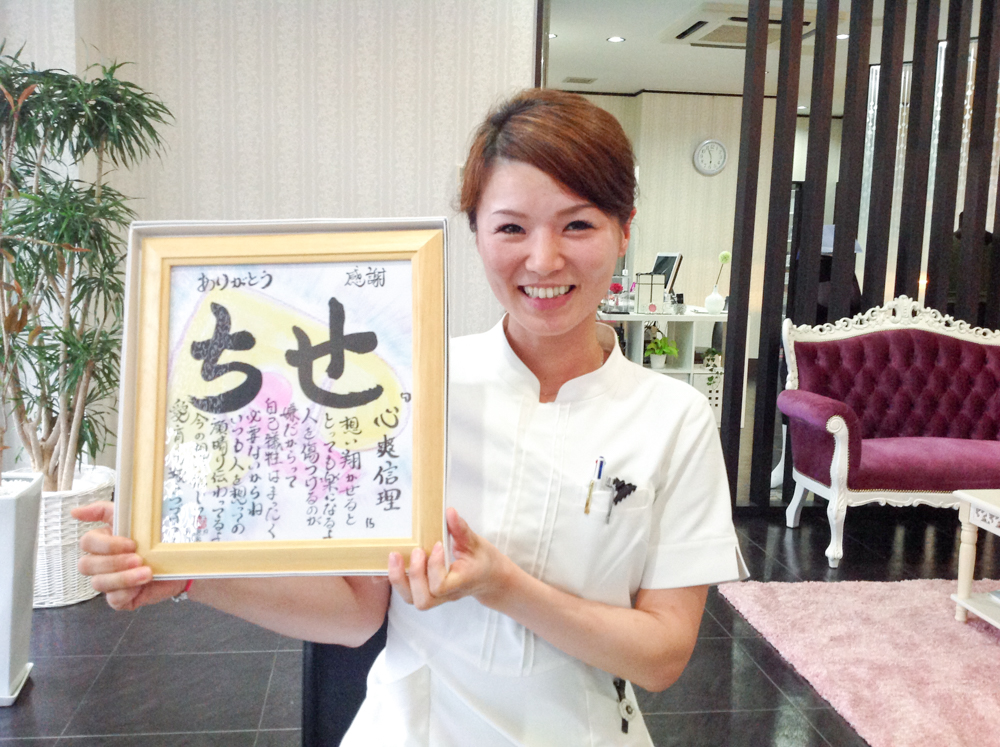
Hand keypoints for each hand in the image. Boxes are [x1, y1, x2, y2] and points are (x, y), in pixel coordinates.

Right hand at [72, 501, 186, 610]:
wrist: (181, 560)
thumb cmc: (157, 537)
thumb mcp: (135, 517)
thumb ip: (104, 510)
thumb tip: (75, 512)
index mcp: (102, 541)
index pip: (87, 542)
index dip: (107, 545)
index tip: (131, 543)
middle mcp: (101, 562)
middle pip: (86, 565)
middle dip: (113, 562)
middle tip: (138, 559)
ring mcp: (109, 581)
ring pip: (98, 583)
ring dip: (123, 578)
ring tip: (147, 573)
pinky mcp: (121, 598)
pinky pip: (113, 600)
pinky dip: (126, 593)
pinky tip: (142, 586)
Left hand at [388, 507, 511, 610]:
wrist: (490, 578)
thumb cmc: (483, 560)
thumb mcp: (476, 543)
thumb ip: (461, 529)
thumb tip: (449, 512)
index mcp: (461, 582)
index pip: (441, 585)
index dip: (434, 566)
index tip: (438, 544)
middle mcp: (447, 594)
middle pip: (424, 600)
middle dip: (414, 575)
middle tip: (416, 551)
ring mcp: (437, 596)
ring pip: (413, 600)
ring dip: (400, 579)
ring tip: (396, 556)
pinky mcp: (428, 592)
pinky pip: (409, 594)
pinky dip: (398, 579)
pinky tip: (396, 561)